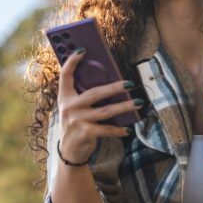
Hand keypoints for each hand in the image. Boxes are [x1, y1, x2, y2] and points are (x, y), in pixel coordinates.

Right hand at [56, 47, 142, 162]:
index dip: (72, 61)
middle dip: (114, 87)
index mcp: (65, 97)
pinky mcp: (85, 133)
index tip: (83, 50)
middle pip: (94, 93)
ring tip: (138, 103)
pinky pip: (106, 129)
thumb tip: (110, 83)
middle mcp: (69, 107)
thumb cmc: (76, 125)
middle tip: (129, 83)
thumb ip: (83, 96)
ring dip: (124, 106)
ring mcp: (76, 120)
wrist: (69, 152)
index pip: (65, 75)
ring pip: (105, 111)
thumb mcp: (74, 109)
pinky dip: (118, 130)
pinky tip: (128, 129)